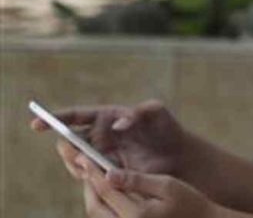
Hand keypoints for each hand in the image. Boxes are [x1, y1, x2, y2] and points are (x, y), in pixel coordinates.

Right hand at [33, 100, 184, 178]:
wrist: (178, 156)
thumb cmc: (167, 129)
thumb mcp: (158, 113)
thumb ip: (139, 112)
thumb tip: (118, 123)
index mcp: (105, 117)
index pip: (75, 116)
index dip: (54, 119)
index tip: (37, 124)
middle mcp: (98, 136)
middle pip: (70, 142)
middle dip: (68, 149)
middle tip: (79, 155)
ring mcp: (100, 156)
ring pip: (76, 162)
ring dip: (77, 165)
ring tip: (91, 167)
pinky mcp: (106, 173)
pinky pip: (89, 177)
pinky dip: (88, 178)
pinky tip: (99, 178)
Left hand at [80, 159, 215, 217]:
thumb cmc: (190, 203)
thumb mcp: (168, 186)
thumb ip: (138, 180)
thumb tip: (110, 173)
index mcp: (136, 214)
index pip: (106, 190)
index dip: (93, 172)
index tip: (84, 156)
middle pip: (94, 206)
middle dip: (88, 185)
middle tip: (86, 165)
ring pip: (97, 215)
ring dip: (93, 195)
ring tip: (94, 176)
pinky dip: (102, 205)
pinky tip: (107, 192)